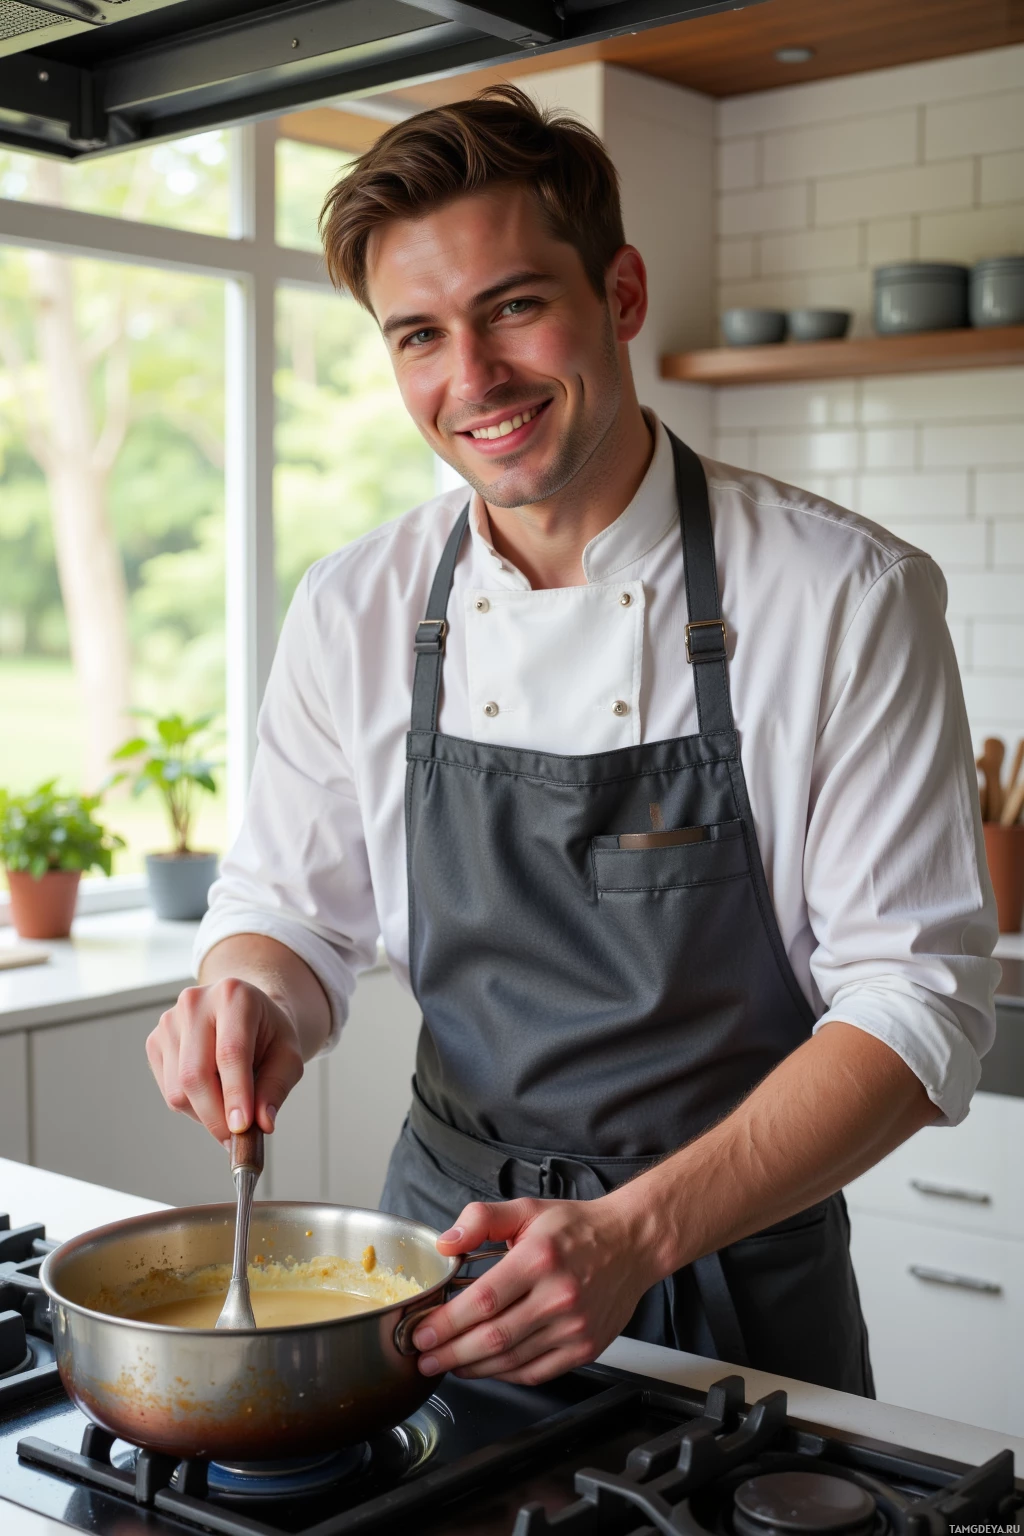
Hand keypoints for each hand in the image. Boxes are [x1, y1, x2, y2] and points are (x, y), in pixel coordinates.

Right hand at [146, 977, 303, 1144]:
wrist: (248, 1014)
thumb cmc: (269, 1034)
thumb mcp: (288, 1056)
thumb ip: (276, 1087)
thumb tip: (262, 1122)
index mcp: (234, 995)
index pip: (230, 1052)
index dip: (235, 1094)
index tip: (242, 1127)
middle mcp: (195, 1003)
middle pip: (196, 1074)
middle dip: (216, 1115)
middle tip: (236, 1138)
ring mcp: (169, 1021)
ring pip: (179, 1089)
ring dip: (206, 1113)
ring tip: (230, 1107)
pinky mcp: (155, 1041)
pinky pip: (169, 1091)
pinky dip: (192, 1106)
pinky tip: (213, 1093)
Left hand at [410, 1195, 663, 1385]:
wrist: (631, 1243)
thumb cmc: (577, 1228)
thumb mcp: (526, 1210)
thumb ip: (481, 1220)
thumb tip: (445, 1243)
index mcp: (539, 1258)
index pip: (482, 1301)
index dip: (446, 1324)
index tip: (421, 1332)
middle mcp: (558, 1296)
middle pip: (493, 1338)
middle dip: (450, 1353)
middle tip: (424, 1357)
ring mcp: (574, 1327)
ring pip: (512, 1360)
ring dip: (473, 1367)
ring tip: (448, 1363)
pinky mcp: (585, 1348)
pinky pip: (536, 1372)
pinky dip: (505, 1375)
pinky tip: (485, 1367)